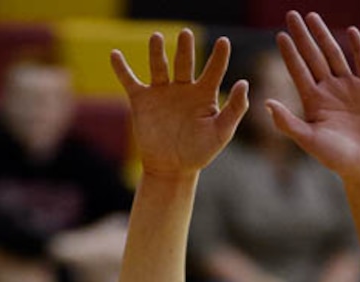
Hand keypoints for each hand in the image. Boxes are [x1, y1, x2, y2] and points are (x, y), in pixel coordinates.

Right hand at [110, 29, 248, 178]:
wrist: (170, 169)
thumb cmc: (198, 153)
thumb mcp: (221, 133)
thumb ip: (234, 110)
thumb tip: (244, 83)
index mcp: (204, 94)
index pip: (214, 70)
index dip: (219, 56)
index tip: (224, 42)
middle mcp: (183, 88)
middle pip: (184, 62)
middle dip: (184, 48)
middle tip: (185, 35)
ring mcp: (161, 92)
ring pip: (158, 66)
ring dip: (156, 51)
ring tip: (156, 37)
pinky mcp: (141, 100)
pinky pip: (130, 81)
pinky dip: (121, 69)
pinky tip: (115, 55)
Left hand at [268, 11, 359, 180]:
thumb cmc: (336, 158)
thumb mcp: (309, 140)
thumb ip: (288, 122)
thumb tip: (266, 103)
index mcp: (314, 102)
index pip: (299, 71)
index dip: (290, 53)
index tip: (280, 35)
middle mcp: (330, 91)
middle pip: (313, 57)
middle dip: (303, 36)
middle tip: (291, 15)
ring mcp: (350, 87)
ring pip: (334, 55)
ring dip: (324, 36)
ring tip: (312, 17)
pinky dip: (358, 47)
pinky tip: (350, 32)